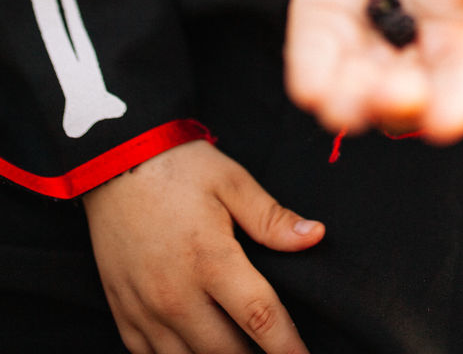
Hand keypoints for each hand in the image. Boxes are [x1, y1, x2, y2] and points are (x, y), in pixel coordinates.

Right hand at [83, 139, 323, 353]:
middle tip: (275, 353)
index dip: (287, 347)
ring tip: (241, 351)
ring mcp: (145, 309)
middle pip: (226, 352)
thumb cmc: (179, 166)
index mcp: (211, 260)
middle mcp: (176, 294)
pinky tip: (197, 351)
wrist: (114, 161)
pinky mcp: (123, 313)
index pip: (260, 318)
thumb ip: (271, 218)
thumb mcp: (232, 181)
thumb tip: (315, 237)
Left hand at [284, 0, 462, 143]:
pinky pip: (309, 77)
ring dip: (349, 105)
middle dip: (395, 105)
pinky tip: (315, 86)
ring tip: (349, 97)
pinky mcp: (318, 48)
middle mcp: (409, 74)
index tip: (443, 121)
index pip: (455, 98)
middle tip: (393, 91)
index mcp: (458, 57)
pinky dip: (312, 84)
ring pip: (350, 106)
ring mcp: (360, 64)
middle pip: (399, 110)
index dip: (450, 111)